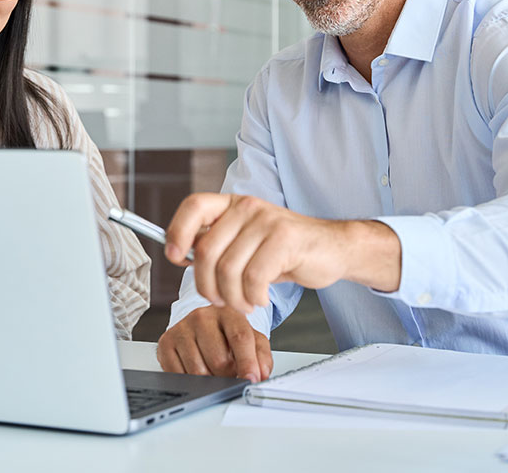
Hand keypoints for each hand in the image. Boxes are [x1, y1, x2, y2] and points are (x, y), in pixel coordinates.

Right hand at [157, 306, 272, 381]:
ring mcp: (182, 328)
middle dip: (228, 375)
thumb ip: (261, 356)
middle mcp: (202, 317)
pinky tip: (196, 369)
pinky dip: (190, 381)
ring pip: (198, 371)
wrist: (201, 326)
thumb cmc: (227, 335)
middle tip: (230, 372)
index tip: (251, 379)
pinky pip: (179, 374)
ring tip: (213, 370)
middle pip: (219, 360)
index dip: (248, 362)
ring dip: (210, 380)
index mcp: (228, 312)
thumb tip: (261, 375)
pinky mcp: (166, 342)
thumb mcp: (251, 340)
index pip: (240, 338)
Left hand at [165, 193, 400, 314]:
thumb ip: (218, 246)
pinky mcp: (285, 239)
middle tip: (221, 300)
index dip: (177, 231)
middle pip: (206, 251)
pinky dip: (252, 297)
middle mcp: (247, 207)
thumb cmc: (286, 251)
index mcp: (233, 204)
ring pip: (228, 269)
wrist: (333, 249)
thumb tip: (180, 257)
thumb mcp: (247, 242)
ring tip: (244, 303)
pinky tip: (260, 298)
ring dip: (233, 297)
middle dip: (207, 285)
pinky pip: (253, 277)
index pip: (194, 206)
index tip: (174, 257)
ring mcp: (267, 221)